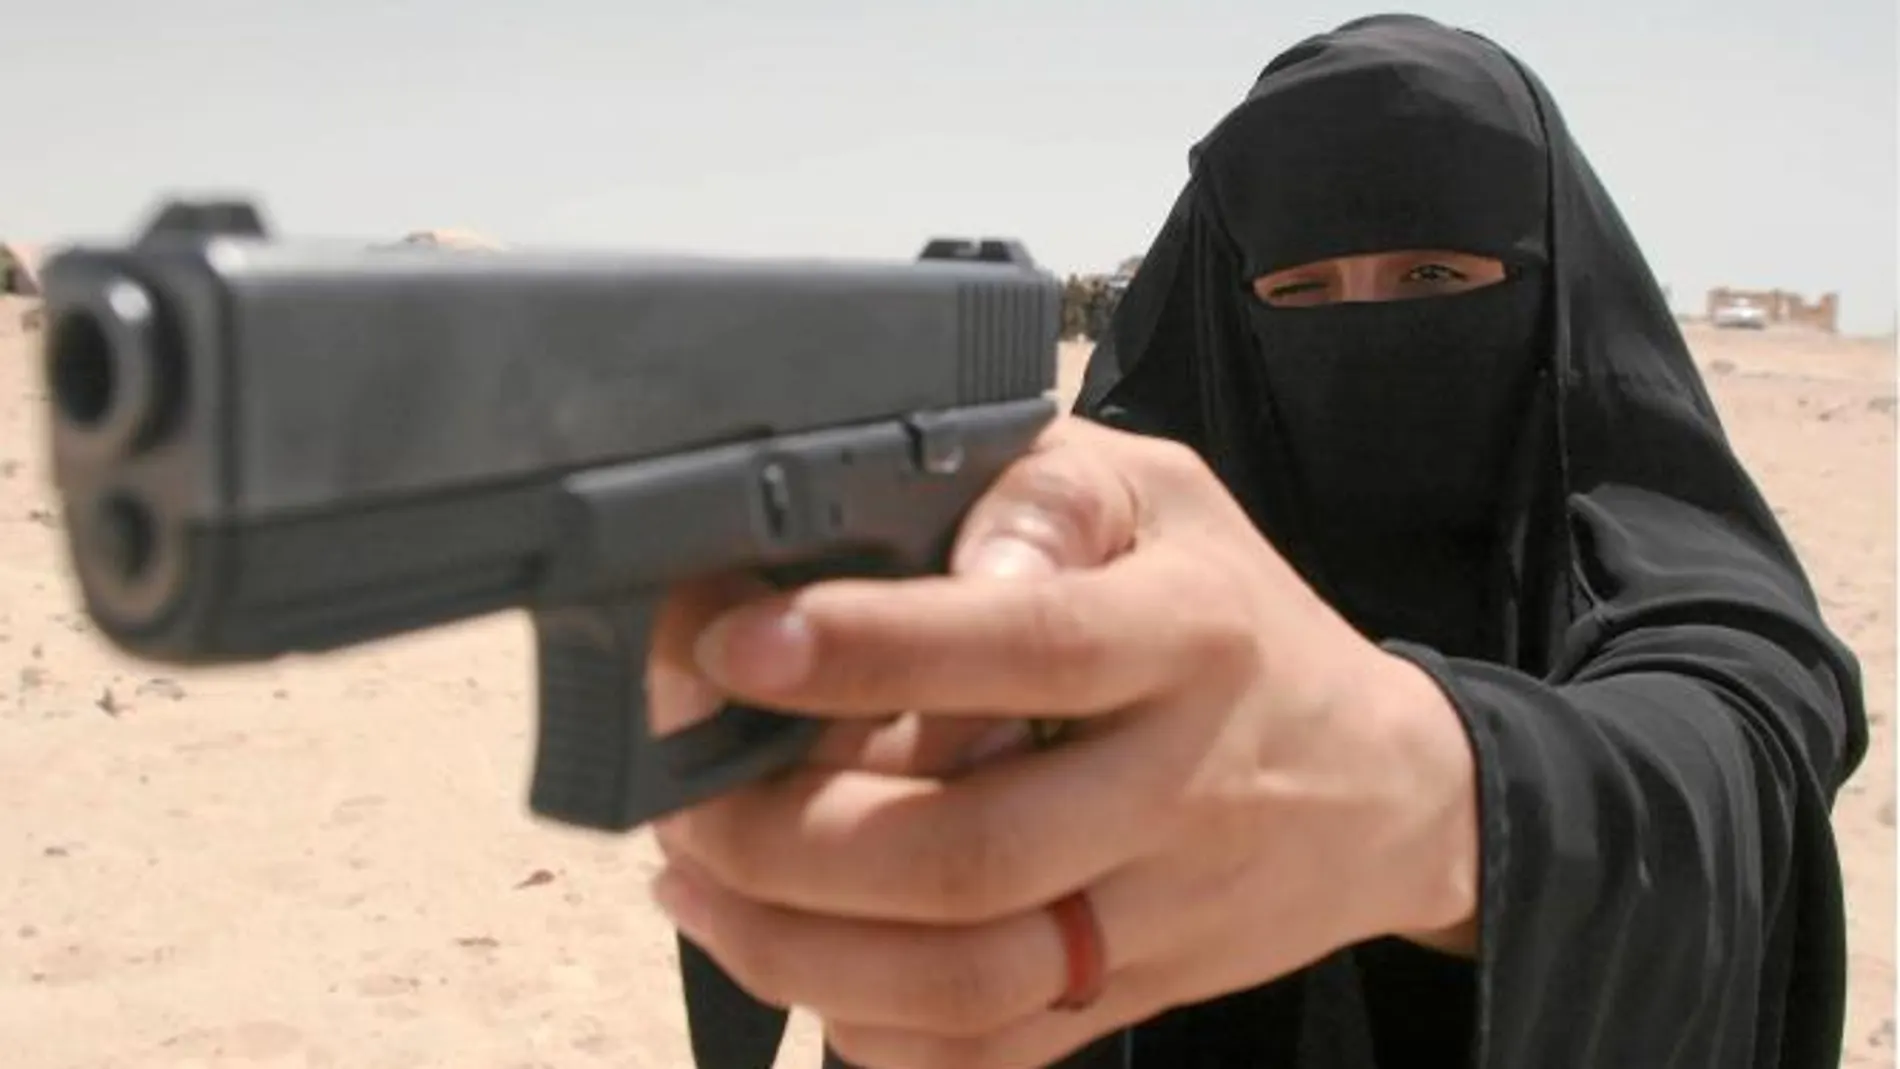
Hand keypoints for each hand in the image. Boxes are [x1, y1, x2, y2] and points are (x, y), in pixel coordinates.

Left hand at [645, 417, 1479, 1068]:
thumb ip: (1044, 490)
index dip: (868, 649)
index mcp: (1187, 635)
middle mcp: (1180, 784)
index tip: (731, 644)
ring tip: (695, 884)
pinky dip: (869, 1031)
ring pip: (967, 982)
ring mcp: (1162, 913)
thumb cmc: (1235, 613)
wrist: (1380, 788)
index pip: (1023, 643)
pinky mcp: (1139, 995)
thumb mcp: (1163, 496)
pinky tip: (791, 960)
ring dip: (796, 949)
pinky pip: (992, 1057)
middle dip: (784, 836)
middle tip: (683, 797)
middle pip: (969, 852)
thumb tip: (934, 554)